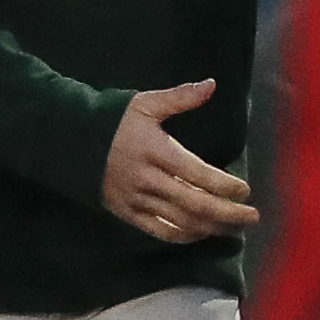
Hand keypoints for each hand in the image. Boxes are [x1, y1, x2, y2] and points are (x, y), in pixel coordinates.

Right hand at [102, 82, 255, 241]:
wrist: (66, 141)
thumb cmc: (110, 120)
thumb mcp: (143, 104)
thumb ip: (180, 97)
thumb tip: (211, 84)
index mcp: (155, 151)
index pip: (198, 174)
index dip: (225, 186)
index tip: (245, 190)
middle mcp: (146, 179)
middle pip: (194, 204)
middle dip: (228, 213)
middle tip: (252, 217)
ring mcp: (135, 199)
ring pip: (180, 221)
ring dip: (211, 227)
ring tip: (234, 227)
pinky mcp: (125, 212)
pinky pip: (159, 230)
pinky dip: (184, 235)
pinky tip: (202, 232)